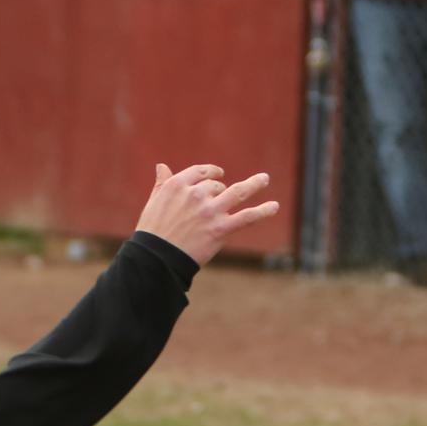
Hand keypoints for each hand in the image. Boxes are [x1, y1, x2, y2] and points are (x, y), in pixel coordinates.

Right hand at [132, 164, 279, 268]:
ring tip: (264, 179)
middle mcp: (195, 194)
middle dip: (220, 191)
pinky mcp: (221, 228)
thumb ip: (162, 184)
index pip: (200, 172)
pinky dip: (263, 211)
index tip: (219, 175)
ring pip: (238, 192)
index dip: (211, 173)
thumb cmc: (152, 233)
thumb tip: (162, 166)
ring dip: (254, 184)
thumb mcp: (153, 203)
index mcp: (177, 185)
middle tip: (220, 201)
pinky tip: (274, 207)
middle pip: (216, 186)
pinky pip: (247, 217)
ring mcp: (210, 211)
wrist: (155, 259)